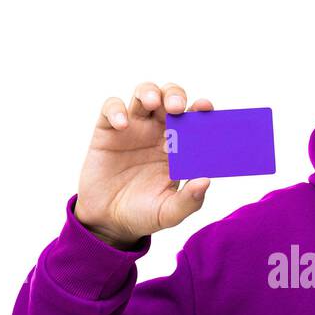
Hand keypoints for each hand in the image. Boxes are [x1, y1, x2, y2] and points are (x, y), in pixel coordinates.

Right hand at [74, 81, 213, 247]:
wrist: (109, 222)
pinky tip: (122, 125)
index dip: (200, 109)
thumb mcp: (169, 213)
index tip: (206, 108)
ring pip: (143, 94)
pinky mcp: (108, 130)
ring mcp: (133, 128)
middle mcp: (158, 132)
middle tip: (177, 107)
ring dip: (150, 92)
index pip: (193, 119)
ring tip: (152, 103)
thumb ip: (190, 200)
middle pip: (170, 98)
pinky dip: (116, 110)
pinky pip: (111, 108)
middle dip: (175, 95)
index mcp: (179, 147)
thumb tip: (206, 181)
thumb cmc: (143, 213)